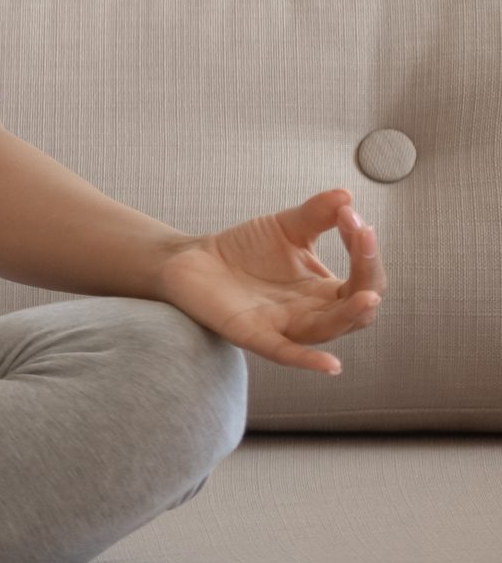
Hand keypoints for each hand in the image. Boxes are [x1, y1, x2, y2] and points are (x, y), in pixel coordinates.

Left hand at [157, 189, 385, 373]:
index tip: (356, 219)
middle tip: (364, 238)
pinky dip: (307, 361)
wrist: (192, 259)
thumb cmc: (244, 249)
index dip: (366, 252)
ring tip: (368, 297)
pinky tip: (331, 366)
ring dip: (350, 315)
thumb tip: (347, 196)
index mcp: (325, 291)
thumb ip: (315, 214)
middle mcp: (311, 314)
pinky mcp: (251, 334)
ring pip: (327, 330)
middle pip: (357, 309)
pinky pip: (284, 353)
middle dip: (367, 276)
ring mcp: (283, 326)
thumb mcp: (285, 227)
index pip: (363, 280)